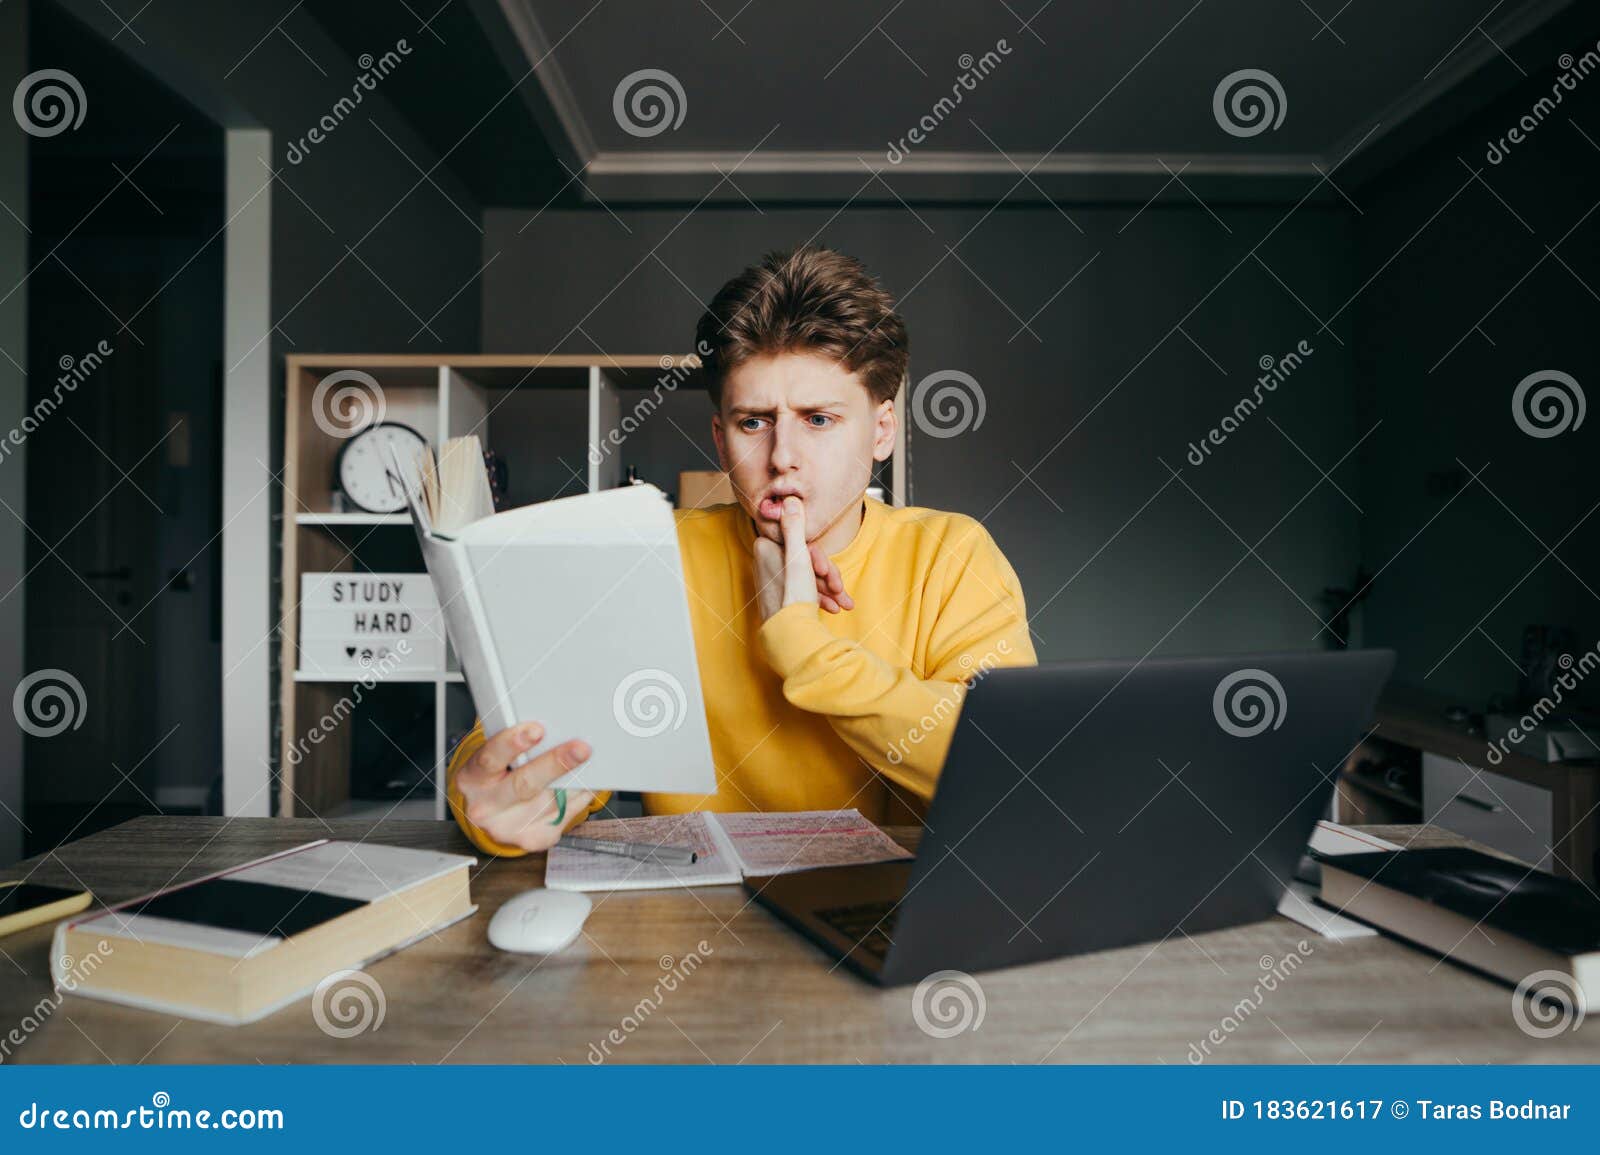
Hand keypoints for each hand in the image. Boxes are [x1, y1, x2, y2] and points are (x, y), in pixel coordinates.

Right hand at [454, 721, 596, 851]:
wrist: (492, 812)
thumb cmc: (497, 774)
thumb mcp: (495, 756)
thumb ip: (516, 745)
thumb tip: (554, 731)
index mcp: (472, 778)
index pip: (490, 758)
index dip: (513, 743)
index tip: (537, 730)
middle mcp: (486, 807)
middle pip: (524, 785)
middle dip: (555, 764)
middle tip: (580, 748)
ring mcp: (509, 827)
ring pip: (551, 801)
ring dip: (574, 779)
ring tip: (586, 760)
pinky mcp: (533, 838)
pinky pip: (565, 814)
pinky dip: (578, 795)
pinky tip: (582, 782)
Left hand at [754, 496, 853, 620]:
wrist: (788, 638)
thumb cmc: (792, 599)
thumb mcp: (798, 559)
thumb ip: (794, 527)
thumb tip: (789, 498)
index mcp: (766, 549)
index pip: (800, 541)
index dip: (818, 557)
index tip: (825, 571)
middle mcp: (766, 562)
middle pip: (805, 559)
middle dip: (827, 575)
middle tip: (838, 589)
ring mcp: (773, 580)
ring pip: (807, 575)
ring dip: (828, 588)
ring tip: (843, 602)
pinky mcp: (779, 594)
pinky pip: (803, 589)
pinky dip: (819, 597)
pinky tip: (834, 606)